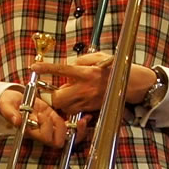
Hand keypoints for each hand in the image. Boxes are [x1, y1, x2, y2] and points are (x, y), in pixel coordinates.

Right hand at [0, 85, 69, 147]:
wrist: (11, 100)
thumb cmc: (8, 104)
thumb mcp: (6, 105)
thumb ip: (9, 113)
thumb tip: (16, 120)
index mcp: (30, 131)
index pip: (45, 137)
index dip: (47, 127)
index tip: (40, 114)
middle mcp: (40, 132)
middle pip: (57, 142)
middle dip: (60, 130)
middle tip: (51, 116)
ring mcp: (49, 126)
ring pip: (64, 135)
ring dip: (63, 124)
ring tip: (51, 113)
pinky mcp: (53, 118)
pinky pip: (66, 126)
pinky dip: (71, 122)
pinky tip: (65, 112)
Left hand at [29, 51, 153, 115]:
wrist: (133, 84)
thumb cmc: (116, 68)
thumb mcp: (99, 57)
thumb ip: (81, 60)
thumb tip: (68, 65)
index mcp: (87, 72)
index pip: (62, 69)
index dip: (46, 68)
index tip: (34, 66)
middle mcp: (86, 88)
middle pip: (58, 98)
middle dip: (51, 96)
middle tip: (49, 90)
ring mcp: (89, 101)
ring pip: (65, 107)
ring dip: (61, 102)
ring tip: (64, 94)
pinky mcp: (92, 109)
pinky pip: (76, 111)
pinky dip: (71, 106)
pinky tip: (75, 98)